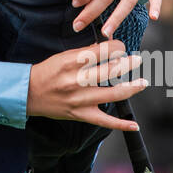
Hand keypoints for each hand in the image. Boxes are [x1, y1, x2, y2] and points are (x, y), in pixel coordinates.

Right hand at [26, 40, 146, 130]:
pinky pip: (104, 121)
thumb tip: (109, 47)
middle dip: (128, 63)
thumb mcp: (64, 56)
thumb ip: (86, 53)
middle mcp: (77, 80)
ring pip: (112, 94)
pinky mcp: (80, 114)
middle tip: (137, 59)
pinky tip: (134, 125)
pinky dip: (120, 125)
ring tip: (143, 82)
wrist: (29, 93)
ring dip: (131, 88)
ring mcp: (80, 99)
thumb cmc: (48, 72)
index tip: (121, 47)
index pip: (101, 51)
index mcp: (71, 62)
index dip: (116, 47)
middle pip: (110, 71)